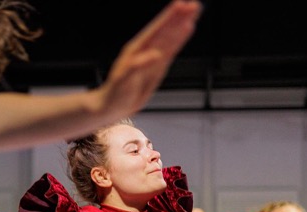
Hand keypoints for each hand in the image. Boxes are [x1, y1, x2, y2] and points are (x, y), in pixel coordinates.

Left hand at [97, 0, 201, 115]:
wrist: (112, 106)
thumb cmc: (115, 94)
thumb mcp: (124, 81)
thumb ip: (138, 66)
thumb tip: (155, 54)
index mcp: (136, 51)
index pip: (156, 30)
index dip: (168, 18)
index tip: (180, 5)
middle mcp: (145, 51)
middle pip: (165, 31)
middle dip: (179, 17)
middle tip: (193, 4)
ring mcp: (152, 58)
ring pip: (170, 37)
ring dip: (182, 24)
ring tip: (194, 11)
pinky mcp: (158, 67)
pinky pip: (171, 49)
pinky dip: (180, 39)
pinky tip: (187, 29)